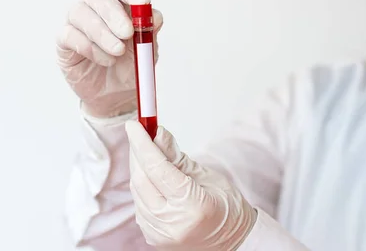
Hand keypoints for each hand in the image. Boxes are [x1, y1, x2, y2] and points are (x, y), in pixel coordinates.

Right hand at [56, 0, 162, 117]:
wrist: (116, 94)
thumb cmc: (131, 65)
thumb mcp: (147, 50)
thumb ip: (150, 32)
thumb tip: (155, 16)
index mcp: (121, 4)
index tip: (143, 2)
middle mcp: (96, 7)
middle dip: (113, 13)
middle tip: (127, 33)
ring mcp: (77, 21)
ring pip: (80, 13)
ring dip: (102, 34)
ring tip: (118, 52)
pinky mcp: (64, 40)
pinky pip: (69, 35)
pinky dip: (89, 48)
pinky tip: (105, 60)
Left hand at [125, 121, 256, 250]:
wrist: (231, 240)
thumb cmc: (226, 207)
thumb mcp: (207, 175)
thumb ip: (177, 157)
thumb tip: (158, 134)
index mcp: (192, 206)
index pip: (157, 169)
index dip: (143, 144)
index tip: (134, 125)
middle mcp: (172, 223)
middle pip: (141, 180)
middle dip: (138, 152)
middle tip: (139, 131)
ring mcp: (159, 233)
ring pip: (137, 192)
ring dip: (139, 168)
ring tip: (147, 151)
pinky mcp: (152, 237)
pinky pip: (139, 204)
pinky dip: (142, 185)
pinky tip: (150, 174)